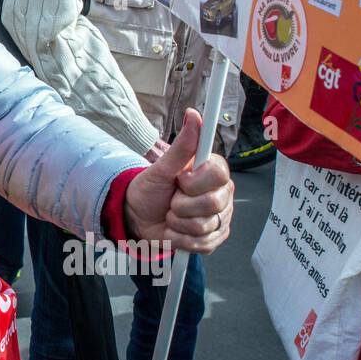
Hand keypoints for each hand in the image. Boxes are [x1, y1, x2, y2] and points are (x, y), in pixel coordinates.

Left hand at [125, 109, 233, 255]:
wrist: (138, 217)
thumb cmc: (151, 189)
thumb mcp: (161, 167)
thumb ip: (181, 145)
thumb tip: (193, 115)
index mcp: (213, 172)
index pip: (219, 174)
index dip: (194, 180)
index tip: (179, 180)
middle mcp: (222, 195)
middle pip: (212, 203)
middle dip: (181, 204)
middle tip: (171, 200)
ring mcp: (220, 218)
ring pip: (204, 226)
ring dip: (177, 222)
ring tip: (171, 215)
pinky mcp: (214, 239)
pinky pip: (201, 244)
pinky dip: (180, 239)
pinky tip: (175, 230)